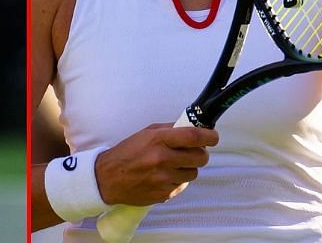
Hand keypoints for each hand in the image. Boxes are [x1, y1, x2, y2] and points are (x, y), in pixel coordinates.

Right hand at [94, 123, 218, 205]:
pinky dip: (177, 180)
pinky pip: (182, 186)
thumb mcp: (147, 133)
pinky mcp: (163, 194)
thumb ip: (171, 129)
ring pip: (194, 173)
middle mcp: (162, 159)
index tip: (213, 136)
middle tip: (193, 152)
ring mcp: (163, 178)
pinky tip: (164, 176)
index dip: (209, 136)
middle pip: (200, 157)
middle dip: (201, 154)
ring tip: (174, 165)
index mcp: (159, 140)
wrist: (108, 178)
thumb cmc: (128, 152)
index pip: (193, 136)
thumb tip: (195, 126)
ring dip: (189, 168)